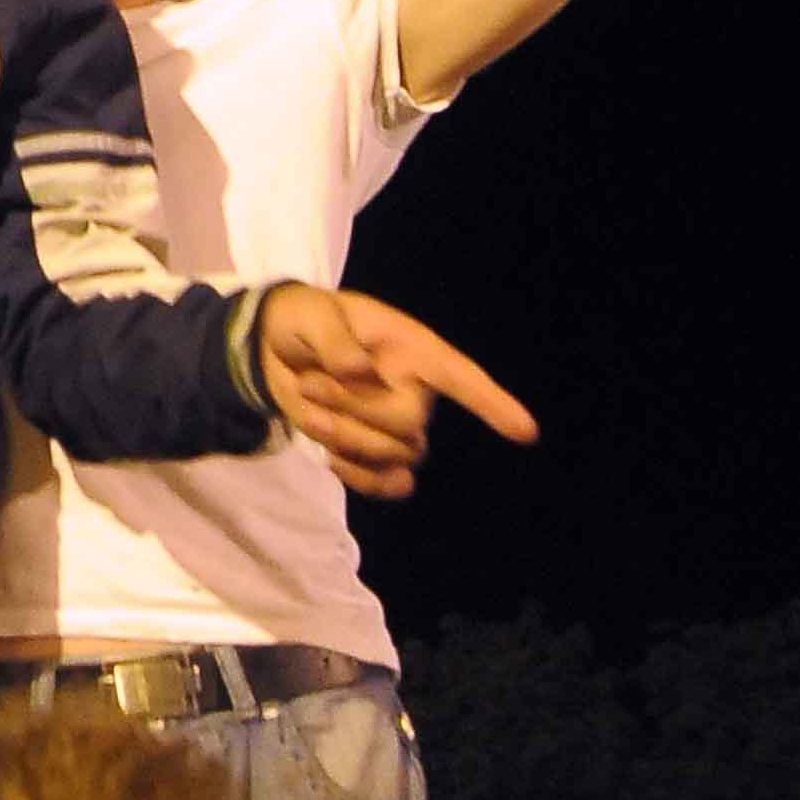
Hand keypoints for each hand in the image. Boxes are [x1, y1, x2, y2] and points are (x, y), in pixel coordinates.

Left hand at [257, 283, 536, 499]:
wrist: (272, 349)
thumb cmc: (303, 320)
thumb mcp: (310, 315)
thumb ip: (333, 340)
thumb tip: (359, 371)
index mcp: (410, 349)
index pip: (460, 377)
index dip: (492, 403)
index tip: (527, 432)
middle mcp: (414, 390)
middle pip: (408, 424)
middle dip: (356, 410)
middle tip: (311, 383)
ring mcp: (396, 426)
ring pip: (394, 456)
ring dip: (344, 437)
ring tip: (310, 404)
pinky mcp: (374, 454)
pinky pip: (388, 484)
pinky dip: (359, 477)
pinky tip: (331, 457)